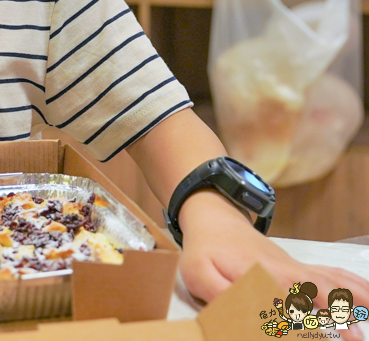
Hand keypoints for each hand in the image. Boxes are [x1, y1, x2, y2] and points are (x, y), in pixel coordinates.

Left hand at [180, 191, 367, 340]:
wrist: (215, 221)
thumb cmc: (205, 250)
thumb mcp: (198, 273)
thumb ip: (218, 293)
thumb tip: (237, 312)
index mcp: (260, 274)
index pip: (286, 300)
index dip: (301, 320)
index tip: (314, 334)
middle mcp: (285, 270)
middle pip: (318, 290)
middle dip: (338, 312)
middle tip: (355, 336)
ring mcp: (295, 268)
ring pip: (331, 281)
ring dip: (354, 298)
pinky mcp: (299, 268)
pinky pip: (331, 274)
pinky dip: (352, 283)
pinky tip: (368, 295)